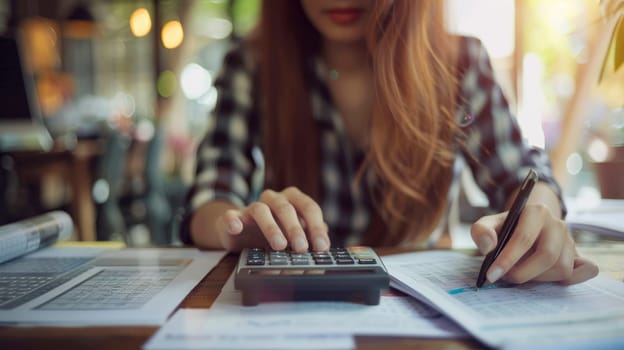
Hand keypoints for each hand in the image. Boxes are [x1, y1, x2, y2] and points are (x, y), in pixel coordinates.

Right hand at [214, 187, 329, 251]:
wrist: (242, 232)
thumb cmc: (276, 232)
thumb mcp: (297, 235)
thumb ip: (313, 239)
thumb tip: (333, 248)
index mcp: (293, 199)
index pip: (309, 208)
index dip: (316, 227)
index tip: (321, 247)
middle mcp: (274, 199)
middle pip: (286, 208)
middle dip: (295, 229)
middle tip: (301, 248)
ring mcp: (252, 206)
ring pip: (261, 211)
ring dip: (271, 228)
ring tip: (279, 246)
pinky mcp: (233, 216)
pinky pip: (231, 215)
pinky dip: (234, 220)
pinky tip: (237, 228)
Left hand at [471, 203, 597, 284]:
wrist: (525, 225)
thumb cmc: (505, 228)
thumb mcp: (488, 224)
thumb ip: (481, 231)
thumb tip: (489, 246)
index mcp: (536, 212)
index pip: (524, 238)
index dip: (507, 259)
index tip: (492, 275)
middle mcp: (558, 224)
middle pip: (547, 256)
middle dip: (522, 272)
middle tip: (505, 277)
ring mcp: (571, 240)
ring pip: (562, 268)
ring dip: (538, 278)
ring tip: (522, 273)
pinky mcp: (579, 255)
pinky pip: (587, 270)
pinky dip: (575, 279)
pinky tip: (551, 279)